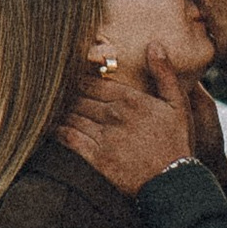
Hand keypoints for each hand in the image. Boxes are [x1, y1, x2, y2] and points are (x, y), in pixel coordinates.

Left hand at [60, 51, 209, 196]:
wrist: (174, 182)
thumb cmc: (176, 142)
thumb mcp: (178, 104)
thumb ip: (164, 73)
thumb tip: (154, 45)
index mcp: (130, 99)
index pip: (93, 82)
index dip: (78, 79)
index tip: (69, 77)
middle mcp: (113, 115)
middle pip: (79, 97)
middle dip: (66, 93)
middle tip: (52, 90)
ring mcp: (103, 137)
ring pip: (72, 115)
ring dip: (60, 110)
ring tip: (48, 105)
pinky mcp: (96, 158)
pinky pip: (69, 138)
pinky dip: (57, 130)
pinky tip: (50, 126)